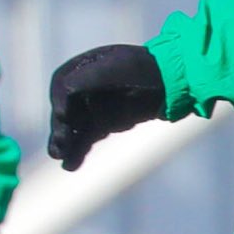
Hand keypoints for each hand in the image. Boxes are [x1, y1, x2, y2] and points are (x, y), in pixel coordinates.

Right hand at [47, 44, 165, 170]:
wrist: (174, 83)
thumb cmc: (142, 70)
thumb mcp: (112, 69)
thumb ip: (84, 81)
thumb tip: (62, 105)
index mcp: (82, 67)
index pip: (62, 84)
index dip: (59, 100)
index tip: (63, 115)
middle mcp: (83, 88)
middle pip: (65, 109)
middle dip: (61, 127)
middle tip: (60, 144)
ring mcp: (93, 107)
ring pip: (73, 128)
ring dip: (65, 143)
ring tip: (60, 157)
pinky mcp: (104, 125)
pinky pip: (86, 140)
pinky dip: (78, 152)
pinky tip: (71, 165)